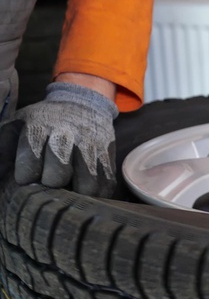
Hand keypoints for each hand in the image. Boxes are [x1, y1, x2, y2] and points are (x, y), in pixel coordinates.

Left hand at [4, 82, 118, 196]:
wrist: (83, 103)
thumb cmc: (44, 121)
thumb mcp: (18, 124)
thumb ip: (3, 147)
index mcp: (40, 126)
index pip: (29, 162)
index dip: (25, 176)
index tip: (26, 178)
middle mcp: (68, 136)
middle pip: (58, 175)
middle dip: (49, 185)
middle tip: (47, 185)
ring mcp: (92, 147)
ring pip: (87, 185)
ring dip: (75, 194)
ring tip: (67, 192)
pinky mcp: (108, 157)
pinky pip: (105, 186)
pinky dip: (95, 195)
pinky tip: (84, 192)